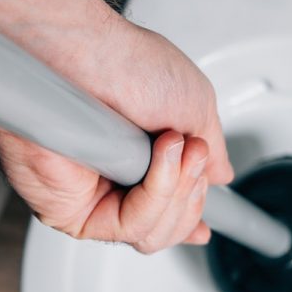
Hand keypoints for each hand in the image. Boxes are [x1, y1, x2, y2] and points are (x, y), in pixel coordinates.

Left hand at [0, 22, 233, 253]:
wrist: (93, 57)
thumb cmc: (130, 65)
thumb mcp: (195, 106)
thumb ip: (209, 150)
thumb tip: (219, 175)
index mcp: (138, 162)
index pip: (165, 211)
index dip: (186, 218)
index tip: (202, 226)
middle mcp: (111, 184)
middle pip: (165, 229)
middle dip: (192, 196)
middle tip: (194, 154)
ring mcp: (92, 199)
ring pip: (150, 234)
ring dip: (178, 192)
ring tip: (175, 148)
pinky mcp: (72, 212)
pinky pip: (127, 227)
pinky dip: (155, 196)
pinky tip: (157, 161)